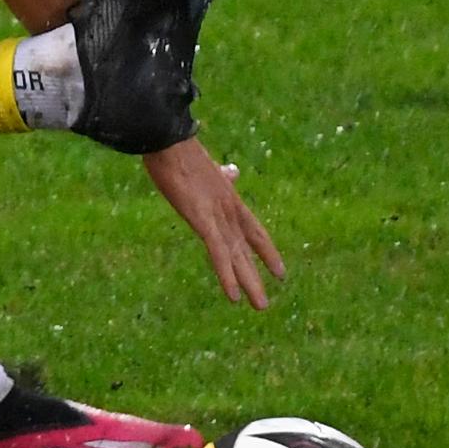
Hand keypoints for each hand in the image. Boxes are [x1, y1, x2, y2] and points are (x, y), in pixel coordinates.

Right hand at [142, 137, 284, 307]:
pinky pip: (218, 253)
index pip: (255, 231)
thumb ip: (220, 175)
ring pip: (237, 257)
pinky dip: (227, 274)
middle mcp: (229, 210)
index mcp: (229, 198)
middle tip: (263, 304)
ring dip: (248, 283)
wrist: (169, 140)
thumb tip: (233, 171)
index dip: (267, 252)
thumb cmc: (179, 150)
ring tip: (260, 307)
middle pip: (247, 250)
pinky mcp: (203, 220)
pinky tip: (233, 295)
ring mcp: (218, 216)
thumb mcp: (203, 167)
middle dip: (256, 276)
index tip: (279, 271)